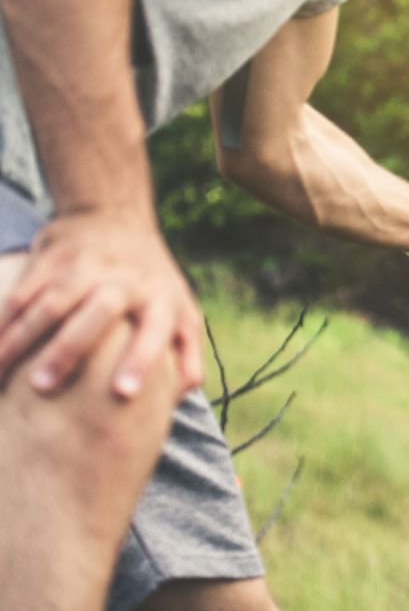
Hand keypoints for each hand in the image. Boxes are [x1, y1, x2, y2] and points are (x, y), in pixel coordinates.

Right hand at [0, 211, 202, 398]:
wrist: (117, 217)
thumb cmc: (153, 283)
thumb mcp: (182, 311)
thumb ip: (188, 353)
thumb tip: (186, 391)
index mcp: (161, 298)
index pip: (154, 330)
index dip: (141, 360)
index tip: (123, 393)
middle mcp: (125, 278)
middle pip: (97, 312)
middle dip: (69, 350)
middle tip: (42, 387)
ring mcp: (86, 263)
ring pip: (50, 303)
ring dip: (22, 339)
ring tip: (0, 374)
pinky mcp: (51, 254)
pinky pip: (22, 292)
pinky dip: (2, 321)